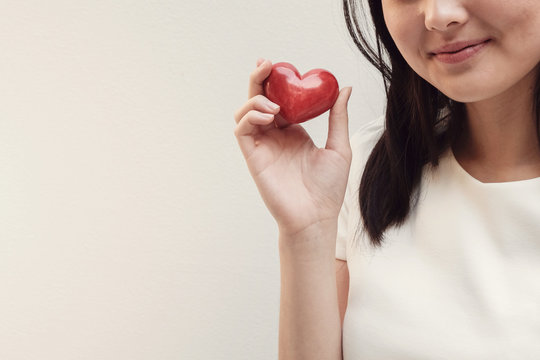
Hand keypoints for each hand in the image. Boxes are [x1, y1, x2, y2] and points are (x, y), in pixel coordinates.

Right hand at [233, 58, 352, 237]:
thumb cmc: (329, 188)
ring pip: (245, 113)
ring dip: (255, 100)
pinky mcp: (254, 157)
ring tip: (274, 105)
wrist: (317, 216)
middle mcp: (275, 137)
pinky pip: (242, 131)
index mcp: (293, 132)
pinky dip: (250, 117)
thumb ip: (337, 117)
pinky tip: (268, 116)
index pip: (279, 100)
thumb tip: (344, 89)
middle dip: (259, 80)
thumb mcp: (339, 147)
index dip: (276, 82)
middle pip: (259, 101)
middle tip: (266, 64)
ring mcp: (263, 146)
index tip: (281, 65)